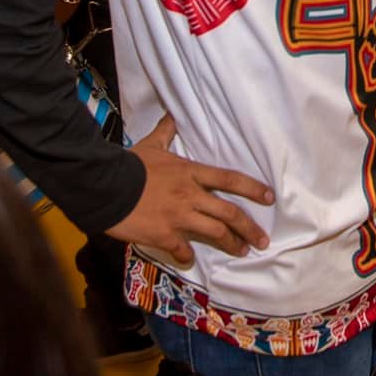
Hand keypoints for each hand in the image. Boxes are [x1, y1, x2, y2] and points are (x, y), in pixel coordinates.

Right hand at [107, 115, 274, 266]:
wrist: (106, 186)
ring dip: (231, 244)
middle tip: (262, 241)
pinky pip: (182, 249)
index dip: (252, 188)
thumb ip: (166, 132)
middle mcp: (190, 195)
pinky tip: (188, 259)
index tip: (269, 197)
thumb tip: (172, 115)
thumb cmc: (129, 165)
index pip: (229, 179)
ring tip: (241, 251)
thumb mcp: (151, 145)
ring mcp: (179, 216)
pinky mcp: (164, 235)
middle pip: (229, 213)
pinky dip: (187, 256)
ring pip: (215, 232)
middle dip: (249, 228)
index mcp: (190, 173)